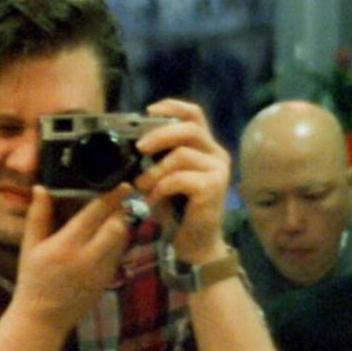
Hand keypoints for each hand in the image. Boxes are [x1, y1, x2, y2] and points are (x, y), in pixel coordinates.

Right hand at [8, 183, 133, 329]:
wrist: (43, 318)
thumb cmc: (32, 280)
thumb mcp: (29, 247)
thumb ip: (37, 216)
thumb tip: (41, 188)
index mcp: (66, 245)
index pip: (95, 214)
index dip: (112, 197)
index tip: (123, 185)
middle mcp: (87, 258)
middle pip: (117, 226)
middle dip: (121, 212)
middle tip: (120, 201)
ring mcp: (100, 272)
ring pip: (122, 241)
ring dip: (121, 227)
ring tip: (115, 218)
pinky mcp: (107, 282)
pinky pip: (119, 256)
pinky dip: (117, 244)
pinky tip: (107, 240)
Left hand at [133, 98, 231, 262]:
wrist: (194, 243)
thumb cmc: (177, 210)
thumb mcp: (164, 176)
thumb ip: (157, 157)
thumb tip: (133, 141)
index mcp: (205, 147)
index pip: (194, 114)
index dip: (172, 107)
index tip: (148, 111)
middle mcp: (216, 154)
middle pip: (189, 129)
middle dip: (160, 135)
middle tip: (139, 148)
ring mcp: (219, 170)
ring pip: (182, 155)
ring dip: (156, 170)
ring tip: (143, 186)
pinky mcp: (214, 188)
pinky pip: (181, 178)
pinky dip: (162, 187)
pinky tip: (155, 199)